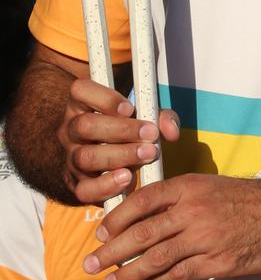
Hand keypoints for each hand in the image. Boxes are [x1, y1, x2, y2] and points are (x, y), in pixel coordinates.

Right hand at [60, 78, 179, 203]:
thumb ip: (161, 117)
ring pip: (86, 157)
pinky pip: (84, 189)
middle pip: (85, 126)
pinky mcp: (76, 184)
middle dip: (121, 130)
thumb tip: (172, 131)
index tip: (130, 108)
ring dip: (120, 156)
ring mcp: (71, 157)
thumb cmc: (129, 129)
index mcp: (82, 103)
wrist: (112, 161)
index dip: (104, 98)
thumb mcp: (145, 116)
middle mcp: (70, 129)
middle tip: (149, 133)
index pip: (80, 90)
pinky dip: (106, 185)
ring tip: (147, 154)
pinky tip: (127, 177)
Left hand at [82, 173, 260, 279]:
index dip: (118, 217)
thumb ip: (181, 199)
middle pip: (142, 232)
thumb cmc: (249, 199)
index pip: (143, 199)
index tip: (101, 231)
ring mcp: (205, 238)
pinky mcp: (217, 263)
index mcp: (190, 186)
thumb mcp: (212, 186)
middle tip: (91, 264)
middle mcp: (194, 210)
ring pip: (156, 257)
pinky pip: (179, 274)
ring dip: (129, 272)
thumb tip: (146, 217)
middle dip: (112, 250)